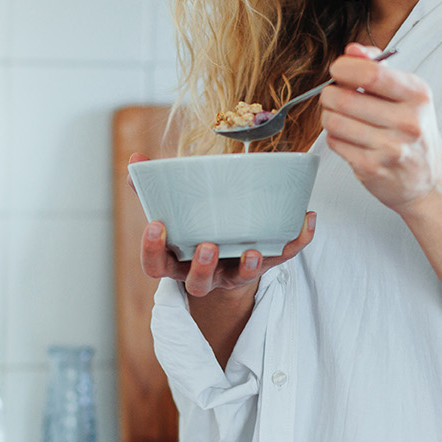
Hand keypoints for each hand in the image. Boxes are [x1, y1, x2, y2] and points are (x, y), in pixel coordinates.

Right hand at [130, 153, 315, 297]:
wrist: (226, 261)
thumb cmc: (194, 230)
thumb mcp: (172, 214)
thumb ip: (152, 189)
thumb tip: (135, 158)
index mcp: (176, 261)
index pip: (156, 265)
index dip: (152, 250)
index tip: (156, 225)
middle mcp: (204, 274)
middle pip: (197, 282)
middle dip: (201, 266)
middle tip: (207, 246)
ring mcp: (235, 274)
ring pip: (239, 279)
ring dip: (247, 266)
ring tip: (253, 250)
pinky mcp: (264, 267)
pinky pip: (282, 258)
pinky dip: (295, 241)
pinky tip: (306, 220)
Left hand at [319, 44, 441, 213]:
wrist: (429, 179)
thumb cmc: (415, 133)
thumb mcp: (408, 94)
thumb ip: (379, 68)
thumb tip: (353, 50)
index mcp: (417, 96)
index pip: (371, 73)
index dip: (344, 68)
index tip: (338, 70)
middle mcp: (407, 122)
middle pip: (344, 99)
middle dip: (329, 93)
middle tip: (334, 95)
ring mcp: (390, 148)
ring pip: (335, 121)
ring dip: (328, 115)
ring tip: (340, 116)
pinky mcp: (372, 168)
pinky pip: (335, 142)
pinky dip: (335, 136)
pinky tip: (349, 137)